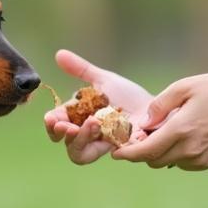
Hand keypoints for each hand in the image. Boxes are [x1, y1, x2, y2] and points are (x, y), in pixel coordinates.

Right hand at [43, 49, 151, 164]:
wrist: (155, 107)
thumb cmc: (129, 97)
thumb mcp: (103, 79)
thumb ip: (80, 69)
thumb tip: (59, 53)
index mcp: (79, 118)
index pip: (57, 125)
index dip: (52, 123)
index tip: (51, 118)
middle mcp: (87, 134)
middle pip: (66, 142)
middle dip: (62, 134)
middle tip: (65, 126)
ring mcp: (101, 145)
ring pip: (79, 154)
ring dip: (80, 140)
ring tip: (91, 123)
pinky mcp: (117, 152)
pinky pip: (103, 154)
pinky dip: (102, 143)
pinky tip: (107, 130)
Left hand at [111, 73, 207, 169]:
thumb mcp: (185, 87)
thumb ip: (159, 106)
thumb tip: (142, 123)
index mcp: (181, 131)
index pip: (145, 152)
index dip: (127, 154)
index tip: (116, 154)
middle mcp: (190, 150)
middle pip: (153, 161)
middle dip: (141, 152)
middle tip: (136, 138)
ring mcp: (201, 159)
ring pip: (168, 163)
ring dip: (159, 153)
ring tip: (160, 133)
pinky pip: (183, 164)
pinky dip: (175, 155)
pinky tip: (179, 137)